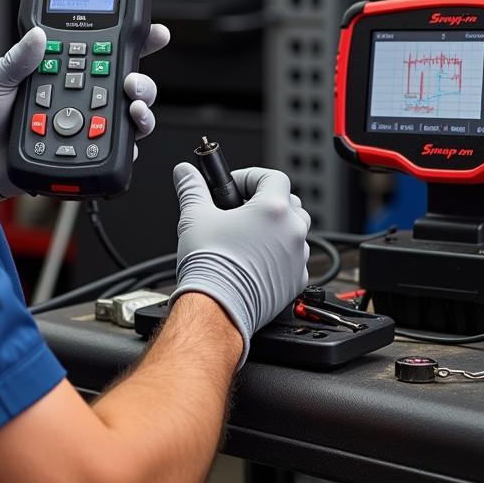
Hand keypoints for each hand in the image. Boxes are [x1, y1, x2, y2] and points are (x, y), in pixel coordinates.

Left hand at [0, 23, 170, 200]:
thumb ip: (19, 59)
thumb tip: (39, 36)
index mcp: (66, 74)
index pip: (107, 54)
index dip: (137, 44)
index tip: (157, 34)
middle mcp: (83, 100)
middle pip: (129, 87)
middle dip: (143, 82)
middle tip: (133, 82)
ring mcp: (87, 127)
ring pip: (131, 118)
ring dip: (142, 111)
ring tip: (132, 109)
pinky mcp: (86, 154)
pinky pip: (118, 151)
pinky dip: (127, 145)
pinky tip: (121, 138)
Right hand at [170, 164, 310, 367]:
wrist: (217, 309)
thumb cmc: (210, 266)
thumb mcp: (194, 216)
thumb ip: (192, 188)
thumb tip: (185, 173)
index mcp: (273, 209)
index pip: (273, 177)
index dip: (251, 177)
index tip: (234, 185)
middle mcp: (292, 231)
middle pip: (290, 202)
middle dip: (266, 201)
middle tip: (241, 210)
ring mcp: (297, 257)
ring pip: (294, 231)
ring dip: (276, 228)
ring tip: (248, 236)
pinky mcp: (296, 280)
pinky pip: (294, 259)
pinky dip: (279, 255)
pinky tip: (255, 260)